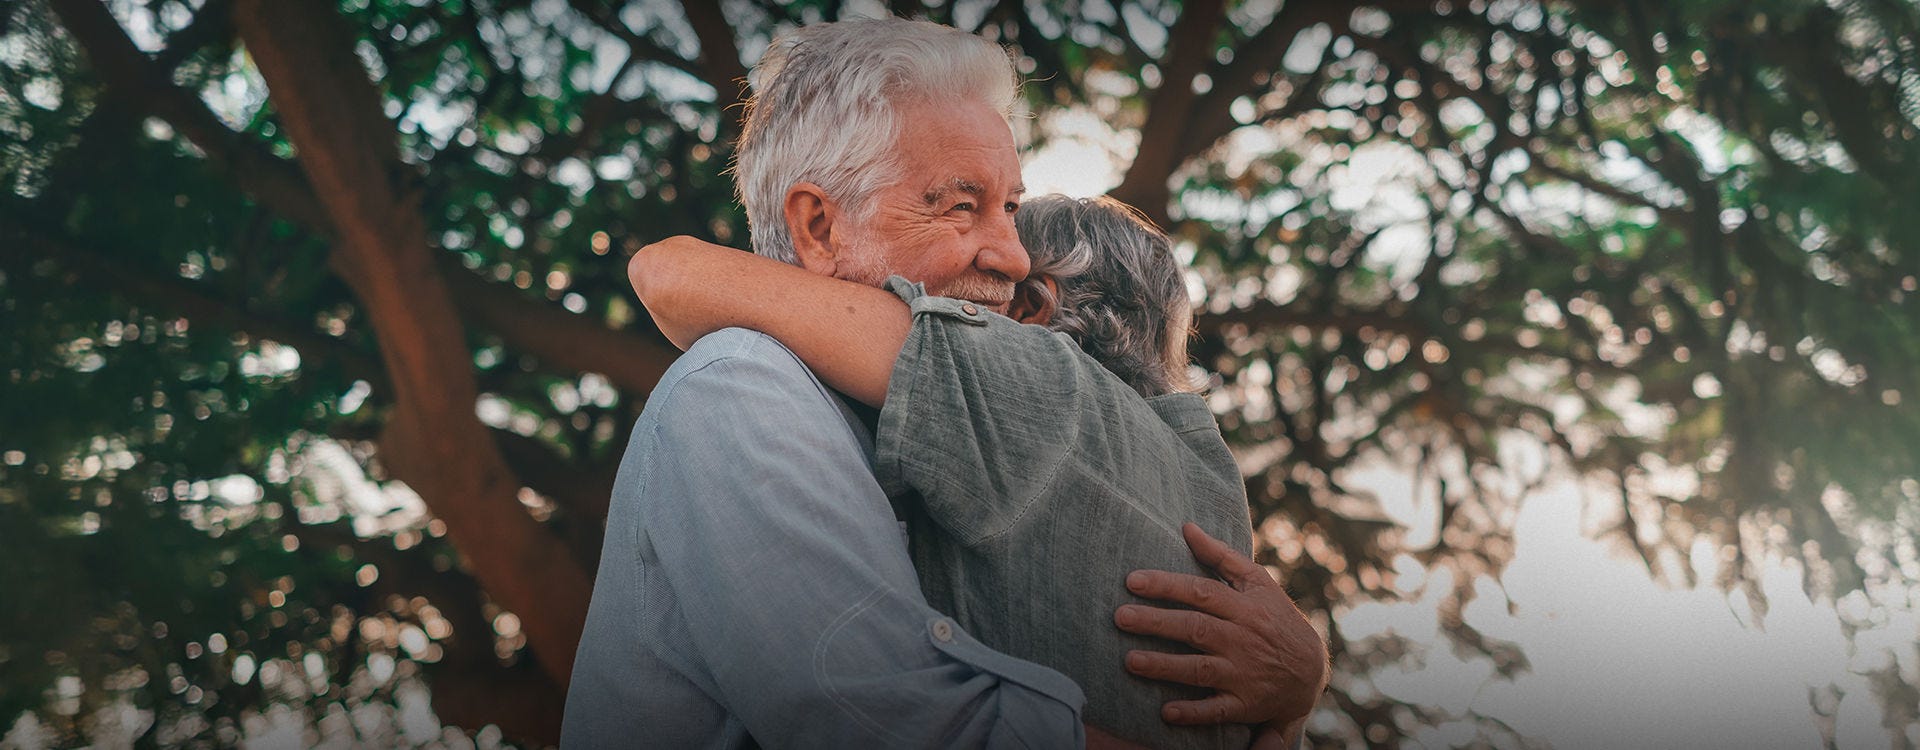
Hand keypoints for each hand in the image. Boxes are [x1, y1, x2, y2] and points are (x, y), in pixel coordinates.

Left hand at [1113, 523, 1327, 729]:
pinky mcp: (1245, 704)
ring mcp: (1243, 673)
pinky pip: (1217, 711)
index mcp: (1244, 607)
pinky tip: (1166, 713)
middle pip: (1194, 628)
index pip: (1200, 591)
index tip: (1132, 581)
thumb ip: (1221, 556)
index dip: (1166, 585)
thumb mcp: (1258, 582)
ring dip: (1165, 667)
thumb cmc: (1275, 618)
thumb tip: (1187, 527)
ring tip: (1130, 661)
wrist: (1312, 670)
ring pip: (1200, 669)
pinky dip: (1193, 713)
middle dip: (1156, 623)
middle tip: (1120, 617)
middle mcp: (1242, 639)